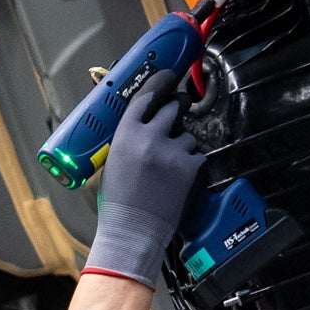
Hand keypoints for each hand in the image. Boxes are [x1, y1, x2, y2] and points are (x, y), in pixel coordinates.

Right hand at [84, 68, 207, 286]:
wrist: (132, 231)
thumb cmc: (117, 202)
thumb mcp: (112, 162)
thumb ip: (127, 139)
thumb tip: (142, 123)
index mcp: (125, 135)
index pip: (146, 96)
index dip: (160, 83)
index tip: (168, 78)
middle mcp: (150, 138)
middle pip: (173, 106)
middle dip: (177, 108)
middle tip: (177, 114)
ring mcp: (172, 152)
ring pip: (188, 134)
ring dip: (183, 144)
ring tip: (170, 164)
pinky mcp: (189, 167)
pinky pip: (197, 155)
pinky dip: (191, 164)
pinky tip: (178, 178)